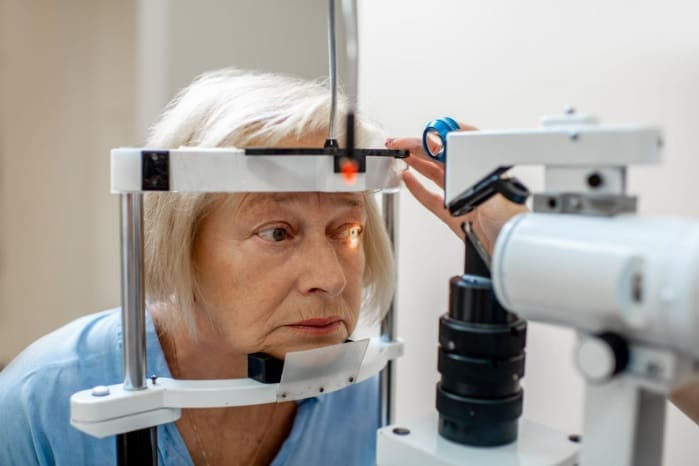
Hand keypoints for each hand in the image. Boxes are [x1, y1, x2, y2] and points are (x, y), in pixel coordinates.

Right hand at [386, 122, 528, 253]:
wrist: (509, 250)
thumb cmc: (510, 221)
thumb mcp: (488, 189)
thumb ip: (465, 171)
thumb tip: (445, 151)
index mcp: (482, 169)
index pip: (457, 144)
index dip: (439, 136)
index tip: (423, 134)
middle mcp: (471, 180)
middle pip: (441, 158)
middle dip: (420, 147)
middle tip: (401, 143)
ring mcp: (461, 197)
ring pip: (434, 174)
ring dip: (416, 163)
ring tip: (401, 154)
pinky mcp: (453, 216)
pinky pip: (431, 198)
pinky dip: (417, 188)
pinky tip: (408, 178)